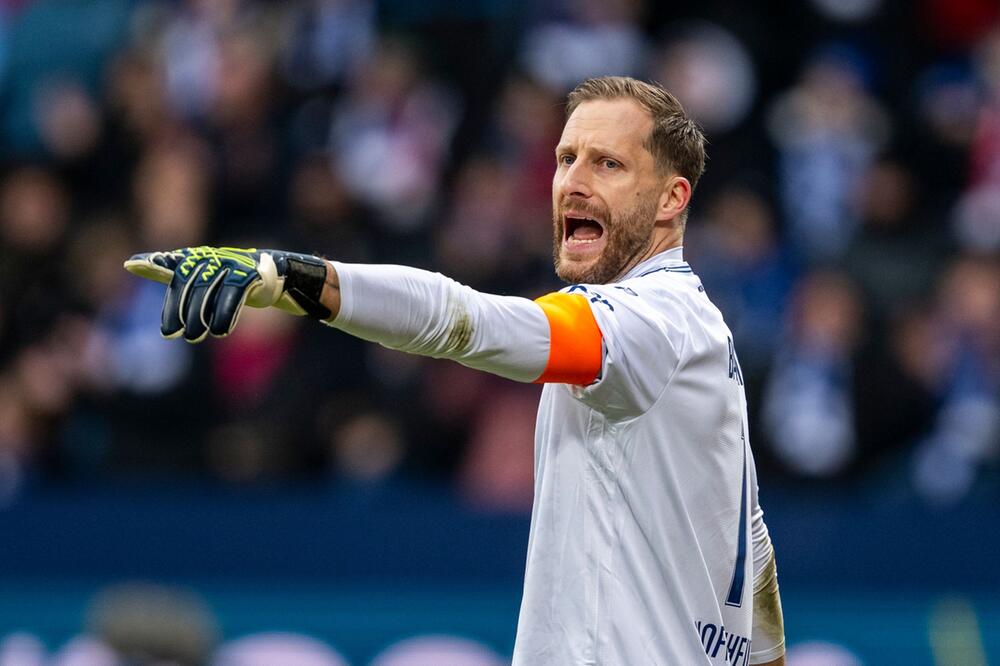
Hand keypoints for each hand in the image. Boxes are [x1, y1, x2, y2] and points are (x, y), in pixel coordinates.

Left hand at [124, 246, 330, 342]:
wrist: (282, 275)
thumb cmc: (237, 279)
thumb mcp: (204, 277)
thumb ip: (170, 271)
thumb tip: (130, 263)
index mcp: (201, 259)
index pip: (175, 266)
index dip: (156, 266)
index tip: (133, 265)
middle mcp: (215, 258)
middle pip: (189, 284)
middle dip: (179, 310)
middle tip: (173, 334)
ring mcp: (234, 266)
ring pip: (210, 292)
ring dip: (200, 317)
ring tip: (194, 337)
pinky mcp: (251, 276)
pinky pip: (234, 296)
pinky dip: (225, 314)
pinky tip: (220, 331)